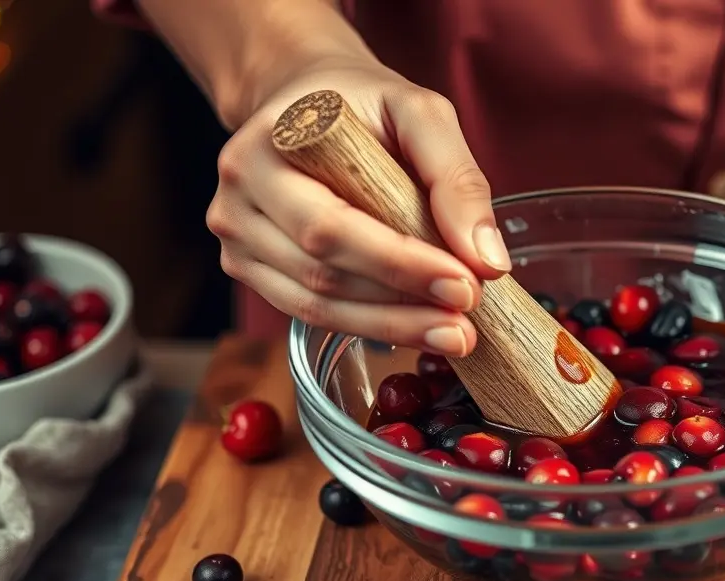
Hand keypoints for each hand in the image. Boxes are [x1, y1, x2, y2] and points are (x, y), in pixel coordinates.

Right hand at [206, 57, 511, 356]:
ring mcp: (238, 241)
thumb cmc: (362, 104)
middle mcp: (237, 200)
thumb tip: (487, 260)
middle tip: (466, 324)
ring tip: (453, 334)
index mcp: (262, 150)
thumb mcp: (420, 113)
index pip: (332, 225)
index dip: (399, 264)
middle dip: (401, 305)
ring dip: (391, 327)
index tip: (466, 283)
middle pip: (321, 273)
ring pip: (315, 305)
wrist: (308, 101)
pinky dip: (369, 326)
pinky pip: (310, 313)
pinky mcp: (251, 270)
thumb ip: (456, 177)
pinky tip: (416, 328)